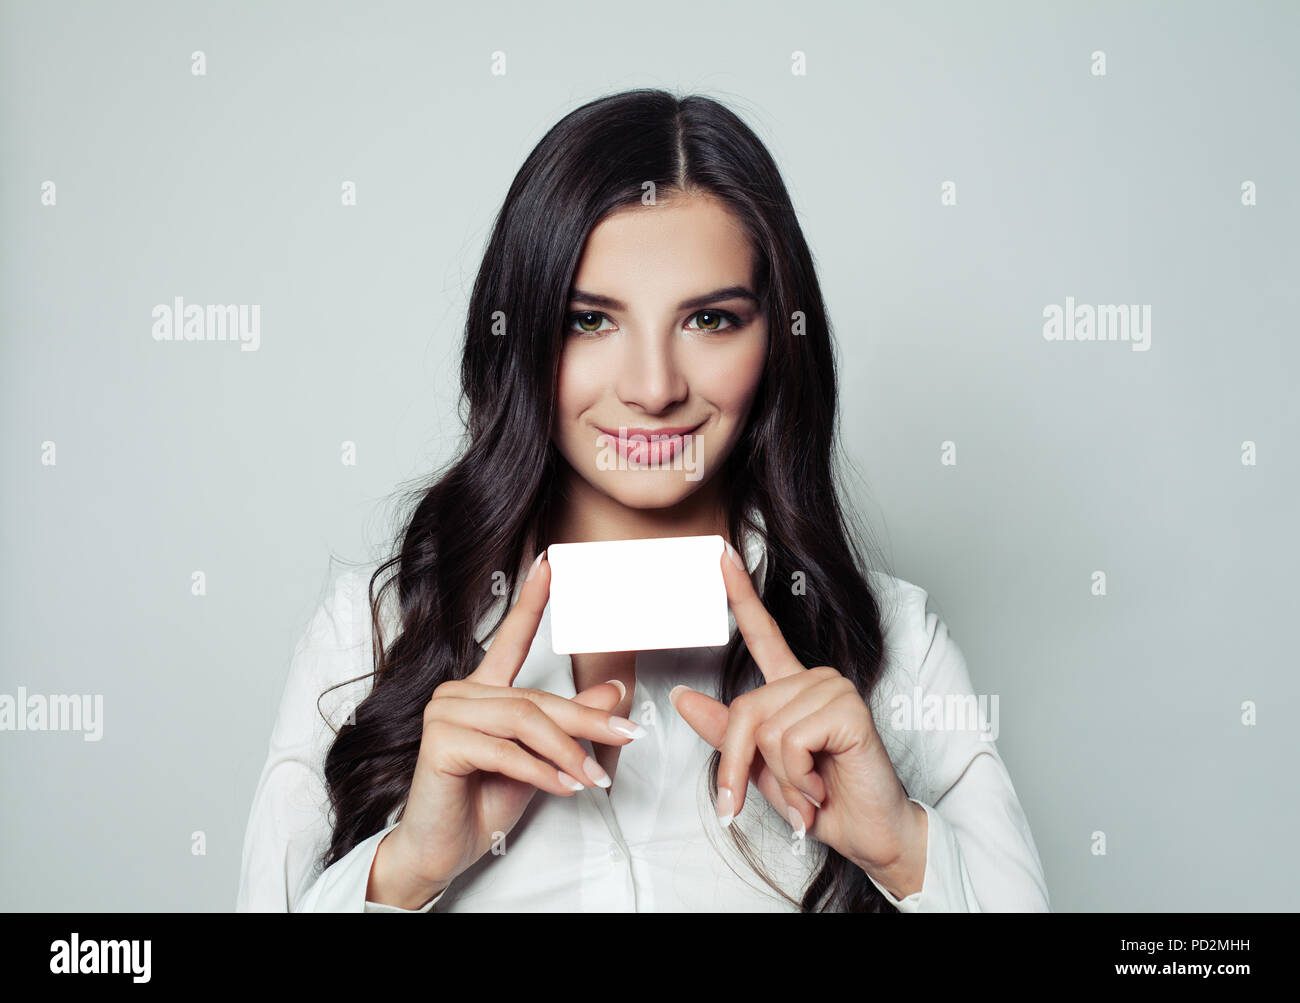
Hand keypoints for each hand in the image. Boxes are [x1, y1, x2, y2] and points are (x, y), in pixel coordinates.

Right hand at [371, 551, 642, 905]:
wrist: (442, 849)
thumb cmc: (483, 801)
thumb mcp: (541, 759)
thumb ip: (570, 721)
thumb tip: (613, 688)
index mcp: (482, 688)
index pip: (511, 637)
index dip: (532, 600)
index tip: (550, 564)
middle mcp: (460, 692)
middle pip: (536, 698)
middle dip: (587, 719)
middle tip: (628, 735)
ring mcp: (445, 712)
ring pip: (525, 721)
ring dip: (568, 753)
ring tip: (594, 778)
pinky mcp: (440, 741)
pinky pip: (506, 751)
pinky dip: (541, 771)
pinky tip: (564, 788)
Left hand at [669, 542, 927, 897]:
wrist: (871, 834)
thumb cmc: (822, 801)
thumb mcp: (762, 768)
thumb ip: (727, 733)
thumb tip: (681, 697)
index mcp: (794, 686)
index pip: (762, 632)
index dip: (740, 593)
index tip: (721, 553)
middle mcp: (816, 679)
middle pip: (746, 708)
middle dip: (740, 766)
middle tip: (755, 802)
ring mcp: (834, 689)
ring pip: (766, 729)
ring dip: (780, 778)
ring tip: (807, 793)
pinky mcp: (849, 709)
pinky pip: (790, 741)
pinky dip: (797, 778)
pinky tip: (821, 787)